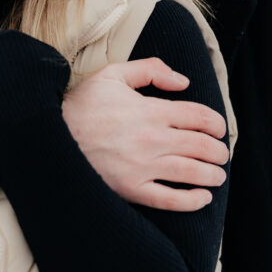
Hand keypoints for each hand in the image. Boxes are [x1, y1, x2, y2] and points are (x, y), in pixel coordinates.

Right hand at [62, 57, 228, 210]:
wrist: (49, 136)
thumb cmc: (82, 105)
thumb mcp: (113, 75)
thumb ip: (150, 70)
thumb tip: (183, 81)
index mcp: (150, 110)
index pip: (199, 117)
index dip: (216, 123)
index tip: (219, 129)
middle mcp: (151, 139)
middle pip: (201, 146)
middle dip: (218, 151)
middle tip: (221, 154)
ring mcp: (141, 166)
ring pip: (192, 173)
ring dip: (212, 175)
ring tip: (218, 175)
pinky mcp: (131, 189)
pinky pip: (169, 199)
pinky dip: (192, 201)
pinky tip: (202, 198)